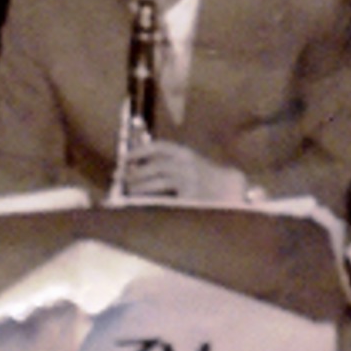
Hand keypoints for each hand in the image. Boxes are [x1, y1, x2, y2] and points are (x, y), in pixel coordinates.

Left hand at [121, 138, 248, 203]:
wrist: (230, 190)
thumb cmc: (204, 177)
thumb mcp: (187, 163)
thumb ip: (167, 162)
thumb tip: (136, 167)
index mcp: (185, 153)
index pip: (159, 147)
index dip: (139, 151)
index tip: (125, 158)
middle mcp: (187, 165)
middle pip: (155, 166)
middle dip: (135, 173)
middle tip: (121, 178)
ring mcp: (189, 182)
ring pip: (157, 183)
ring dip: (140, 187)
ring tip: (129, 192)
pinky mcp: (190, 198)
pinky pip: (165, 199)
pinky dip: (152, 201)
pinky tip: (143, 204)